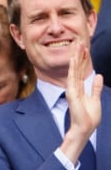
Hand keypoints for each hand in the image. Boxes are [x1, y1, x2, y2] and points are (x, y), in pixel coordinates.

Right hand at [60, 40, 102, 163]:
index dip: (83, 60)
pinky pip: (72, 77)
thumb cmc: (89, 116)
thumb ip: (95, 88)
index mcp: (80, 88)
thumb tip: (98, 76)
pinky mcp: (71, 93)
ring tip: (77, 46)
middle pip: (77, 68)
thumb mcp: (95, 99)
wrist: (85, 127)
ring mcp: (72, 89)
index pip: (81, 71)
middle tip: (79, 42)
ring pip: (74, 70)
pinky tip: (73, 59)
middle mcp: (74, 87)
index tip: (84, 49)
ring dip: (76, 58)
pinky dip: (73, 67)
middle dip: (79, 55)